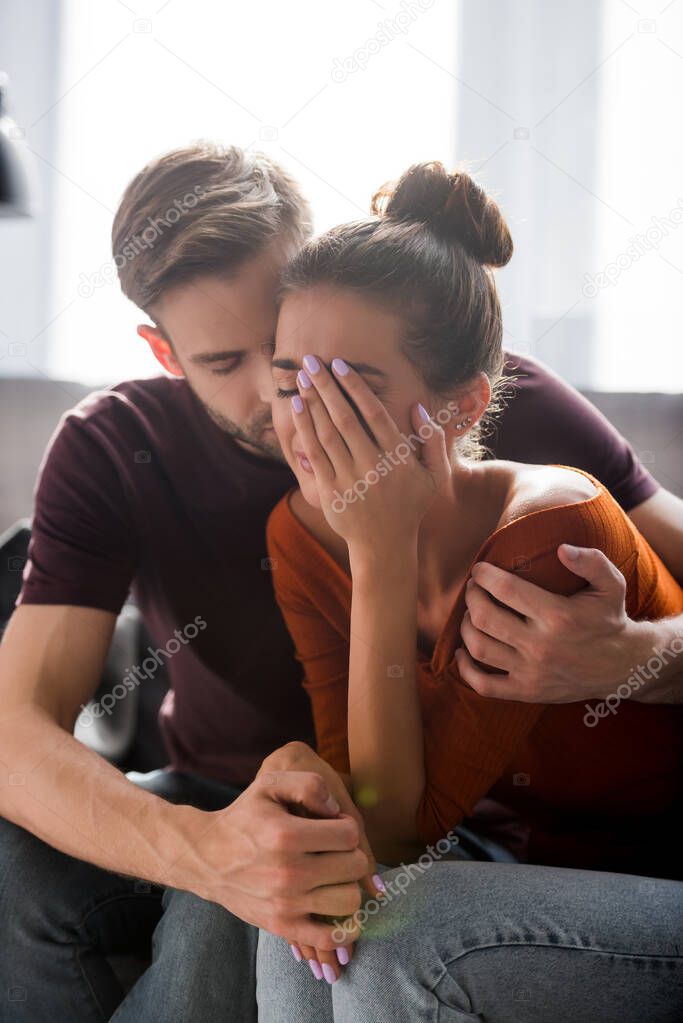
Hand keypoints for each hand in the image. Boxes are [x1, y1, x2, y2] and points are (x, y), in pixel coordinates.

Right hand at [164, 760, 367, 952]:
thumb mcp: (269, 784)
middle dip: (350, 854)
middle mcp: (288, 872)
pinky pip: (330, 938)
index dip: (346, 827)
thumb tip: (336, 810)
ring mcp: (285, 904)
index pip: (350, 834)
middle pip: (354, 867)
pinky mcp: (281, 926)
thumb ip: (309, 785)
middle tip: (333, 851)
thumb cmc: (244, 818)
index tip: (332, 827)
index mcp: (286, 835)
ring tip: (331, 876)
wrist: (205, 857)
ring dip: (347, 886)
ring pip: (350, 901)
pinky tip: (332, 906)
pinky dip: (342, 928)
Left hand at [291, 354, 449, 551]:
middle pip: (345, 417)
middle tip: (311, 361)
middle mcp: (372, 465)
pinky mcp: (330, 491)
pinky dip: (305, 428)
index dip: (355, 387)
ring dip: (312, 402)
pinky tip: (298, 407)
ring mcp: (349, 478)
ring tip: (302, 378)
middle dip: (326, 386)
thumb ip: (432, 440)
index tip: (340, 365)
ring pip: (327, 433)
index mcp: (397, 457)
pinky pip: (315, 453)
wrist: (384, 546)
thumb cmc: (410, 506)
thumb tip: (417, 407)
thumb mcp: (434, 476)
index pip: (374, 413)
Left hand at [455, 543, 656, 701]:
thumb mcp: (611, 585)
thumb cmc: (610, 619)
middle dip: (471, 597)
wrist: (624, 667)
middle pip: (485, 617)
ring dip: (465, 627)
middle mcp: (541, 646)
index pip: (506, 589)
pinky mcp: (528, 691)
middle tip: (473, 587)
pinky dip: (466, 669)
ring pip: (479, 648)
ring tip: (470, 614)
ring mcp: (532, 672)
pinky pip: (484, 686)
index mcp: (558, 616)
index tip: (479, 569)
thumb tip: (561, 548)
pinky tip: (465, 651)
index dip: (484, 575)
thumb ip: (591, 561)